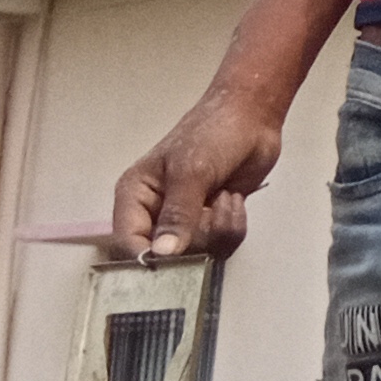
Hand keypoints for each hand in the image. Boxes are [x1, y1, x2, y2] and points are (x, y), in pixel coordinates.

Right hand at [112, 90, 279, 262]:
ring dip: (220, 229)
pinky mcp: (211, 223)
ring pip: (199, 253)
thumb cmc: (212, 134)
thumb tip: (162, 253)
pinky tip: (233, 200)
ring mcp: (186, 220)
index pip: (128, 242)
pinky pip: (221, 245)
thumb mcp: (191, 172)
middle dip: (197, 236)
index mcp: (135, 196)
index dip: (148, 258)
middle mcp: (156, 213)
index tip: (175, 261)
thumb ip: (177, 214)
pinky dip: (233, 226)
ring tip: (224, 197)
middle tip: (210, 208)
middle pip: (168, 255)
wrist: (252, 120)